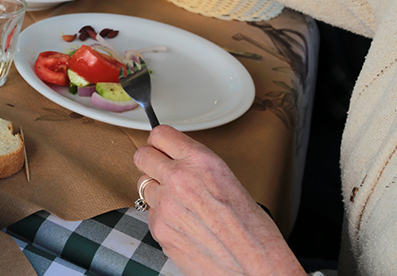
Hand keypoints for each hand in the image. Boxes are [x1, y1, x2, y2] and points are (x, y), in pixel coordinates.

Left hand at [133, 126, 304, 275]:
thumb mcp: (227, 179)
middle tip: (161, 170)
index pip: (161, 134)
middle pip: (142, 155)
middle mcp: (180, 179)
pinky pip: (151, 213)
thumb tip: (176, 159)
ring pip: (143, 185)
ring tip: (179, 203)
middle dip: (150, 162)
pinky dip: (162, 217)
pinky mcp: (159, 229)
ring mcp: (166, 205)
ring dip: (156, 191)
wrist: (254, 266)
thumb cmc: (252, 229)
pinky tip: (183, 224)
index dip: (161, 142)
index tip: (162, 147)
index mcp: (201, 162)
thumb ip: (196, 166)